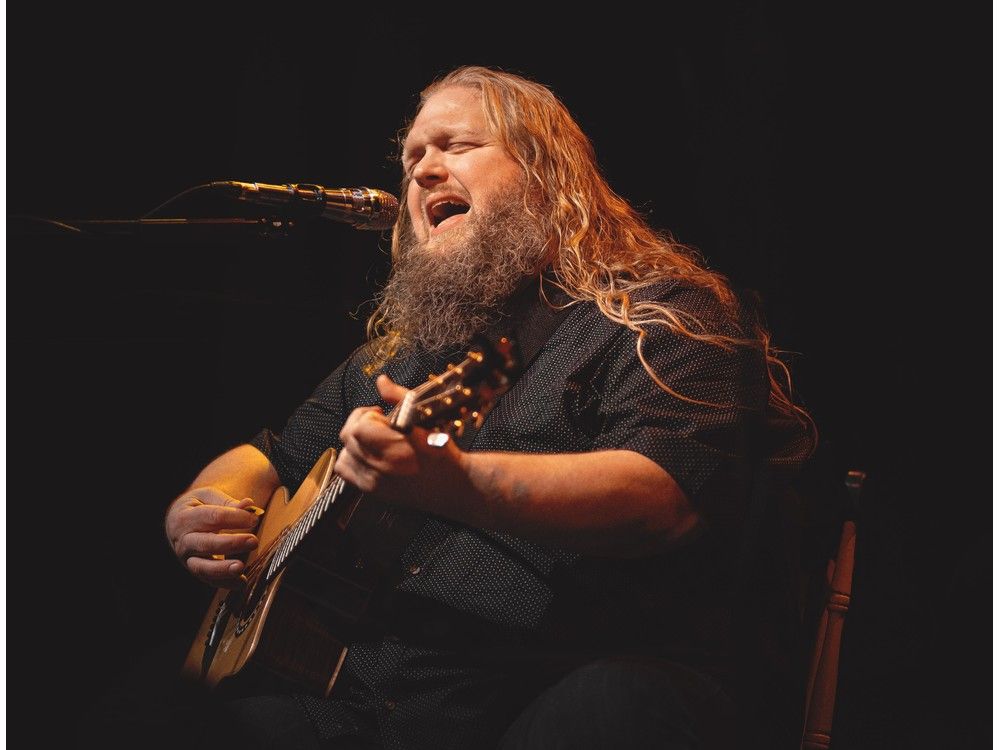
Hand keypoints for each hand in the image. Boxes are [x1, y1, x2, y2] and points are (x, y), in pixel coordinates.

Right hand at [165, 487, 261, 588]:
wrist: (177, 521)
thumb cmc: (197, 506)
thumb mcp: (208, 496)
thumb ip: (228, 501)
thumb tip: (247, 504)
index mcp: (185, 516)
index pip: (214, 517)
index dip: (236, 518)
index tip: (254, 519)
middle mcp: (183, 539)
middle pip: (207, 544)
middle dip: (232, 544)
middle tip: (253, 541)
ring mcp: (187, 557)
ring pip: (202, 567)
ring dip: (223, 569)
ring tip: (241, 567)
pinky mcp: (194, 569)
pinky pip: (208, 579)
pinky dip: (225, 583)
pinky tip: (241, 582)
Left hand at [334, 374, 469, 510]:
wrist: (452, 484)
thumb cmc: (442, 452)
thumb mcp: (426, 419)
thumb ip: (400, 398)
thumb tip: (382, 382)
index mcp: (396, 449)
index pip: (359, 427)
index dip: (368, 415)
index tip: (382, 415)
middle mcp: (382, 468)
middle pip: (348, 438)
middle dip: (359, 424)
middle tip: (377, 424)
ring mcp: (375, 482)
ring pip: (343, 454)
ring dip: (353, 443)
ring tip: (372, 441)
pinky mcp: (372, 491)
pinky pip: (345, 471)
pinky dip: (351, 459)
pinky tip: (367, 454)